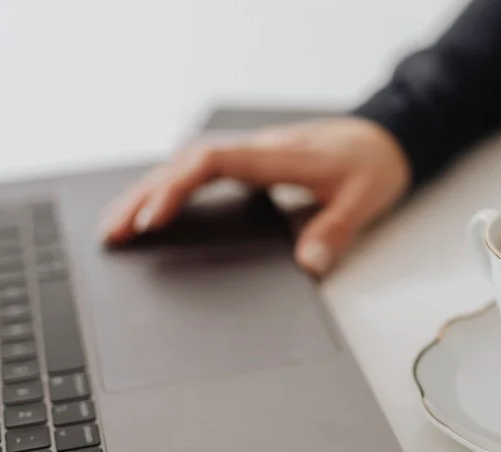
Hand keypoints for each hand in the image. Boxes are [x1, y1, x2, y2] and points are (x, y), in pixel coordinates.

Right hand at [100, 117, 410, 275]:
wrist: (387, 138)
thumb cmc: (373, 165)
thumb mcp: (364, 201)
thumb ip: (337, 232)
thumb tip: (309, 265)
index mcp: (277, 156)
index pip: (213, 164)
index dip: (178, 189)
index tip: (153, 220)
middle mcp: (257, 152)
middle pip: (186, 165)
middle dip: (145, 196)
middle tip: (112, 230)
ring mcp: (252, 157)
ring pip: (188, 167)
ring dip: (151, 192)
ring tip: (117, 224)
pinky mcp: (253, 165)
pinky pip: (202, 173)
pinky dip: (173, 191)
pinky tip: (156, 210)